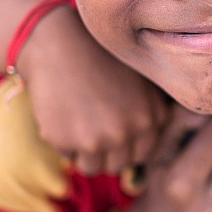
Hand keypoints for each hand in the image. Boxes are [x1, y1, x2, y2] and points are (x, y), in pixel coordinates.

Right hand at [17, 4, 167, 174]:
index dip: (126, 146)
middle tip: (92, 125)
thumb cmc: (101, 61)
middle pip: (117, 165)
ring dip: (84, 152)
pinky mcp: (64, 140)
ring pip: (91, 167)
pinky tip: (63, 114)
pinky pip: (66, 155)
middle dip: (105, 152)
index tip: (113, 132)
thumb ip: (152, 114)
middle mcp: (125, 133)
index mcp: (148, 120)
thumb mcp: (141, 84)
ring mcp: (94, 139)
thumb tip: (152, 143)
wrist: (59, 44)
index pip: (141, 155)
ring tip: (78, 122)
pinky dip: (63, 141)